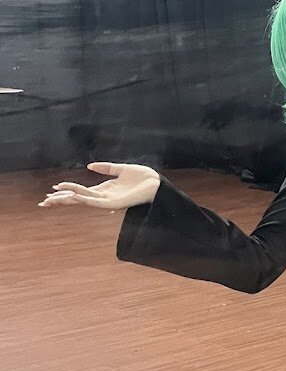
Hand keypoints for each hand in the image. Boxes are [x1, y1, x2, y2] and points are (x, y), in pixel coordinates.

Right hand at [38, 162, 159, 209]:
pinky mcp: (115, 204)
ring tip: (52, 199)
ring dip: (68, 199)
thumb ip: (106, 168)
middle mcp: (104, 197)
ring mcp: (109, 202)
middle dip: (61, 200)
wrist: (157, 184)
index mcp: (105, 190)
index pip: (81, 192)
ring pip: (83, 201)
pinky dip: (84, 198)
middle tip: (43, 203)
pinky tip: (73, 196)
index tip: (52, 190)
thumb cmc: (143, 178)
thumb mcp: (121, 169)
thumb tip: (89, 166)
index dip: (66, 191)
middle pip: (78, 199)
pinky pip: (96, 201)